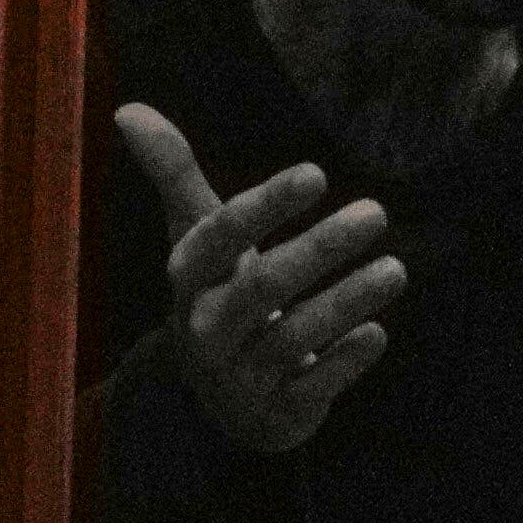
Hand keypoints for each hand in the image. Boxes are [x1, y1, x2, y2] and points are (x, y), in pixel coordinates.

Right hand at [119, 105, 403, 459]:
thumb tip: (126, 108)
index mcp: (188, 278)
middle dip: (320, 249)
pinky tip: (377, 332)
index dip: (264, 206)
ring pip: (294, 339)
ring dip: (346, 301)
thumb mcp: (197, 237)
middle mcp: (207, 328)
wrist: (220, 398)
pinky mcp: (276, 414)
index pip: (217, 238)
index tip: (316, 173)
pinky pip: (310, 389)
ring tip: (395, 268)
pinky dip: (344, 363)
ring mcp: (241, 376)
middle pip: (261, 288)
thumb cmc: (218, 292)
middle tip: (376, 212)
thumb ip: (173, 173)